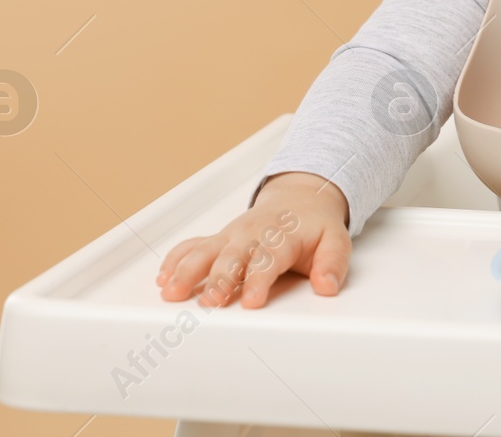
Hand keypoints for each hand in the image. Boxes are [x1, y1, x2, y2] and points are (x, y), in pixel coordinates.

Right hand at [155, 171, 352, 307]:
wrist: (301, 199)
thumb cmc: (315, 226)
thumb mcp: (336, 241)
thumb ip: (333, 263)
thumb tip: (328, 285)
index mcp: (282, 236)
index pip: (269, 260)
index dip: (260, 281)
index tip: (252, 302)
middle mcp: (252, 234)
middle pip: (232, 256)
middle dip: (220, 278)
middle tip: (210, 301)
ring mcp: (232, 235)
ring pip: (206, 251)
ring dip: (188, 270)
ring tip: (172, 291)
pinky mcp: (219, 238)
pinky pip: (193, 245)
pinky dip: (177, 259)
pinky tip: (164, 277)